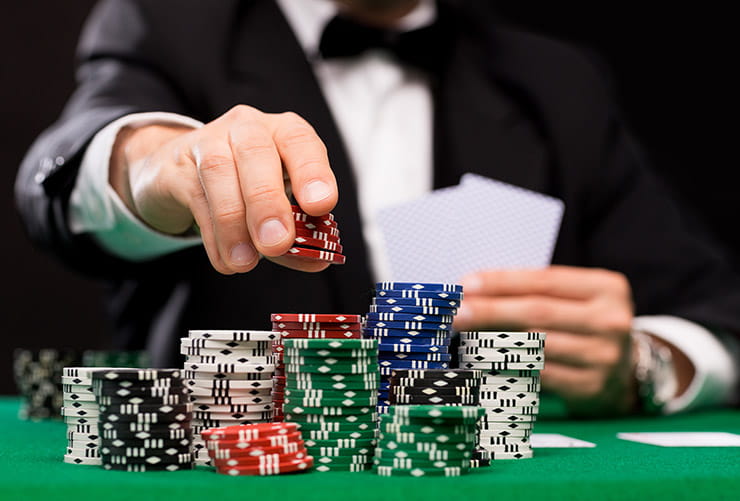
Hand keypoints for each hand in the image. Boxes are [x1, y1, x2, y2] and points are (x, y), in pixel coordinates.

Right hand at [110, 105, 337, 273]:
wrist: (183, 171)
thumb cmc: (246, 184)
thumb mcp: (280, 203)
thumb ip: (299, 232)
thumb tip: (318, 261)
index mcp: (282, 132)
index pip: (300, 140)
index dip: (312, 172)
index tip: (320, 206)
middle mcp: (247, 129)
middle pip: (256, 153)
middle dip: (268, 202)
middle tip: (276, 242)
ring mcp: (208, 142)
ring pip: (218, 172)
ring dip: (234, 222)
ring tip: (246, 262)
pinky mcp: (178, 167)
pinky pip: (196, 199)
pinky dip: (213, 236)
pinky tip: (226, 261)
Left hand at [454, 266, 636, 416]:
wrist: (627, 372)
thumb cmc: (586, 325)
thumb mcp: (575, 299)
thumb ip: (535, 291)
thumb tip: (475, 290)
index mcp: (607, 288)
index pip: (544, 281)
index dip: (502, 282)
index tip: (467, 284)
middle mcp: (611, 321)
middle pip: (537, 312)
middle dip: (490, 310)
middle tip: (458, 312)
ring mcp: (604, 356)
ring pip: (535, 345)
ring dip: (493, 339)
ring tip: (464, 335)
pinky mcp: (591, 387)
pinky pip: (538, 374)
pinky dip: (508, 365)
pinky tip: (484, 360)